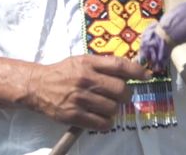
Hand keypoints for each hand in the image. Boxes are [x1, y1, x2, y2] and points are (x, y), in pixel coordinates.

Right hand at [21, 55, 149, 129]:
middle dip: (126, 95)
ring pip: (113, 108)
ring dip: (115, 109)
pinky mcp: (74, 116)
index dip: (137, 71)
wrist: (37, 86)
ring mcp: (79, 99)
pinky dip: (107, 123)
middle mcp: (85, 79)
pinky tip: (102, 118)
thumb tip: (128, 70)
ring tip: (107, 106)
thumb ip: (103, 64)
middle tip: (121, 96)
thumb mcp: (81, 60)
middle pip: (121, 90)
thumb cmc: (63, 72)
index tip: (147, 76)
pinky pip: (102, 123)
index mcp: (88, 63)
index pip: (119, 66)